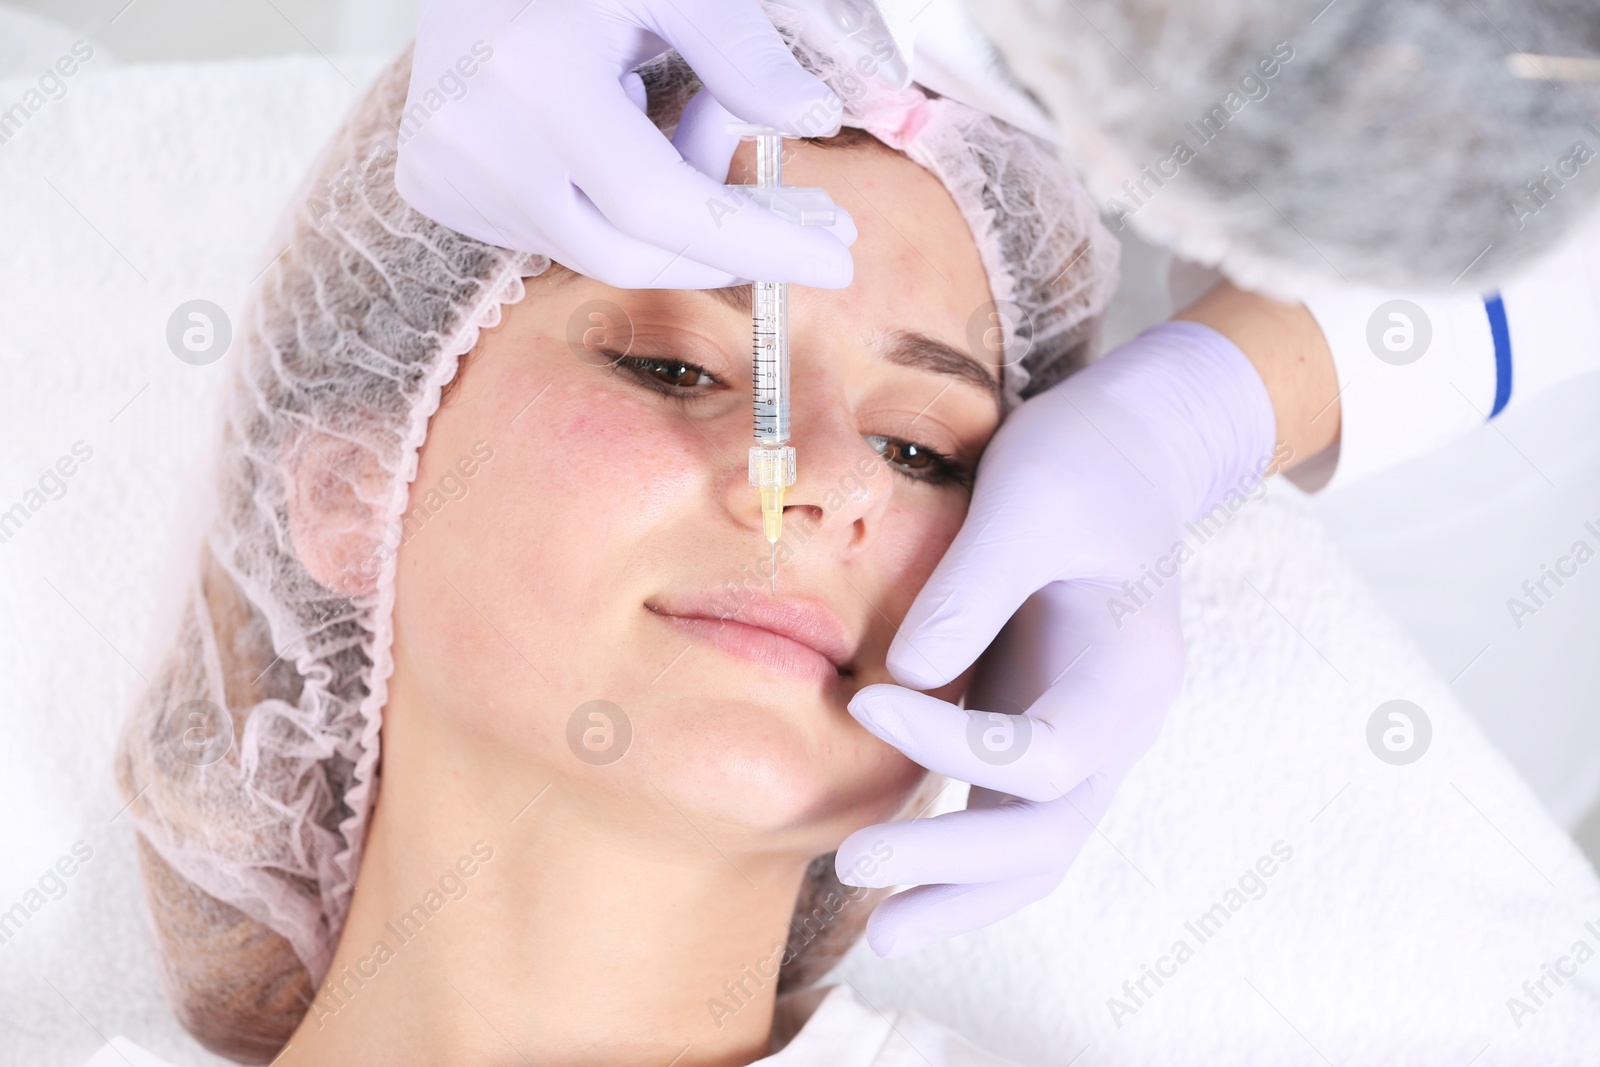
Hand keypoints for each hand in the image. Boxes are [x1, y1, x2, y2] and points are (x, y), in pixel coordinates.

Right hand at [395, 0, 861, 287]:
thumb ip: (742, 51)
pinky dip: (613, 209)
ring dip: (670, 214)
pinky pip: (553, 234)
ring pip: (593, 250)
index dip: (754, 241)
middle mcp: (473, 136)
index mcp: (532, 71)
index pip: (658, 204)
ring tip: (700, 126)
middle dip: (726, 246)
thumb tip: (815, 122)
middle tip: (806, 216)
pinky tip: (624, 141)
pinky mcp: (432, 186)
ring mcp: (443, 169)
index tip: (835, 259)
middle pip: (627, 251)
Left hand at [836, 321, 1281, 955]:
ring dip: (961, 891)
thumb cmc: (1084, 463)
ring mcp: (1081, 730)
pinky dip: (958, 851)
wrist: (1128, 449)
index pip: (1044, 754)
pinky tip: (892, 864)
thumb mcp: (1030, 500)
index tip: (864, 701)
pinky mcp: (1039, 722)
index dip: (951, 745)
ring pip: (1035, 846)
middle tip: (851, 870)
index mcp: (1130, 673)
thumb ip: (974, 587)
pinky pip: (1007, 812)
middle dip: (956, 867)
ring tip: (879, 932)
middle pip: (1049, 834)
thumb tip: (903, 678)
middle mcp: (1116, 722)